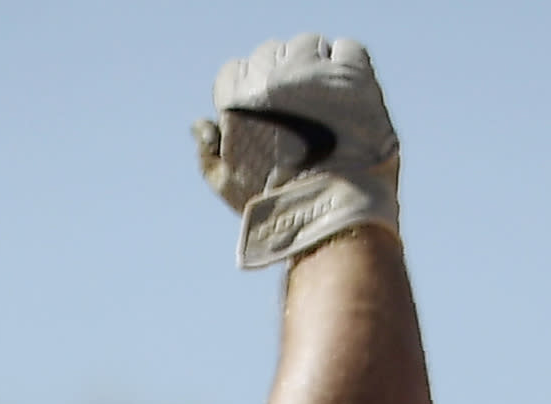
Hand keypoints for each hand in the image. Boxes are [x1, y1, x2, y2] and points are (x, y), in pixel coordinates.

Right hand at [195, 33, 400, 269]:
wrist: (331, 211)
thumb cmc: (275, 202)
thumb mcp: (226, 183)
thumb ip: (206, 150)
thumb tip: (198, 124)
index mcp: (236, 98)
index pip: (232, 72)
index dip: (244, 92)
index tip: (260, 113)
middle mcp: (272, 76)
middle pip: (269, 54)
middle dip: (278, 77)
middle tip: (293, 109)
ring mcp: (315, 71)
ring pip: (307, 46)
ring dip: (311, 67)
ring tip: (322, 100)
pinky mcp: (352, 73)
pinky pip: (346, 49)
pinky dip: (344, 64)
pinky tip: (345, 91)